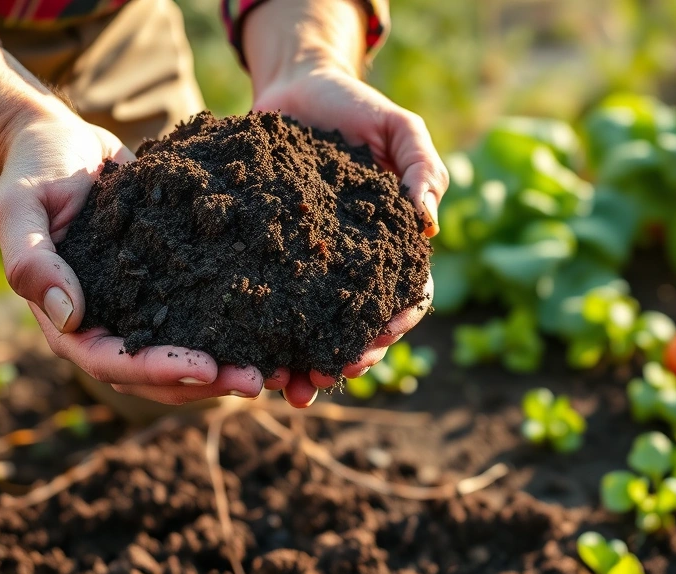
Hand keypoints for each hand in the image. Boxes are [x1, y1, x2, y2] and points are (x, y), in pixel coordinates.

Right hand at [0, 109, 266, 403]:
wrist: (64, 140)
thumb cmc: (35, 169)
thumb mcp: (20, 207)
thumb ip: (32, 261)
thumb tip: (68, 317)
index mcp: (66, 318)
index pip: (110, 361)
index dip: (157, 370)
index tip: (205, 367)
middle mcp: (107, 323)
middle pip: (155, 374)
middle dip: (205, 382)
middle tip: (255, 380)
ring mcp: (141, 307)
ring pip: (184, 355)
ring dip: (227, 367)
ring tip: (275, 369)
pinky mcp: (171, 285)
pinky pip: (202, 316)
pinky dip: (235, 329)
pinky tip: (275, 331)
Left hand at [251, 68, 446, 406]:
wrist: (294, 85)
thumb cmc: (355, 105)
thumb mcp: (399, 128)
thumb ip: (423, 168)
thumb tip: (430, 224)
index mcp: (391, 244)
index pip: (406, 296)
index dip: (397, 322)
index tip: (379, 337)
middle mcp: (351, 263)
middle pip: (356, 326)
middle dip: (345, 358)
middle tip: (324, 375)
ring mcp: (307, 263)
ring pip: (310, 327)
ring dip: (302, 362)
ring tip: (286, 387)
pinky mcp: (266, 254)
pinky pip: (264, 300)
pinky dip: (259, 332)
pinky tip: (244, 353)